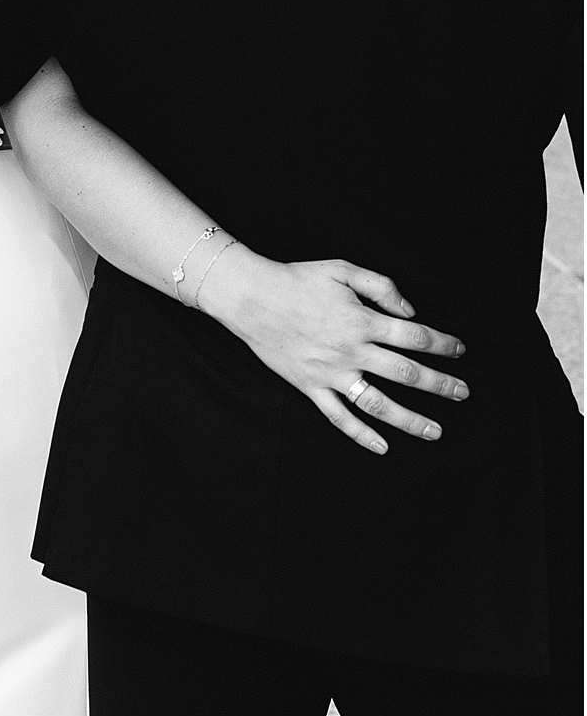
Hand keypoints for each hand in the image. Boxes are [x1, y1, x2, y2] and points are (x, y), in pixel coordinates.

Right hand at [201, 253, 468, 455]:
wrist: (252, 298)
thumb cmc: (297, 280)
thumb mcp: (342, 269)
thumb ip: (381, 286)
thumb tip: (410, 312)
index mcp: (362, 320)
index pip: (414, 336)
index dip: (442, 344)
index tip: (460, 350)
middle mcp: (351, 351)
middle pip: (406, 373)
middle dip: (440, 385)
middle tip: (463, 393)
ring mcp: (332, 373)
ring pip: (379, 403)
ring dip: (411, 419)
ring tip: (436, 431)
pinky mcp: (311, 388)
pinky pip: (339, 418)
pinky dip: (362, 435)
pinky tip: (383, 447)